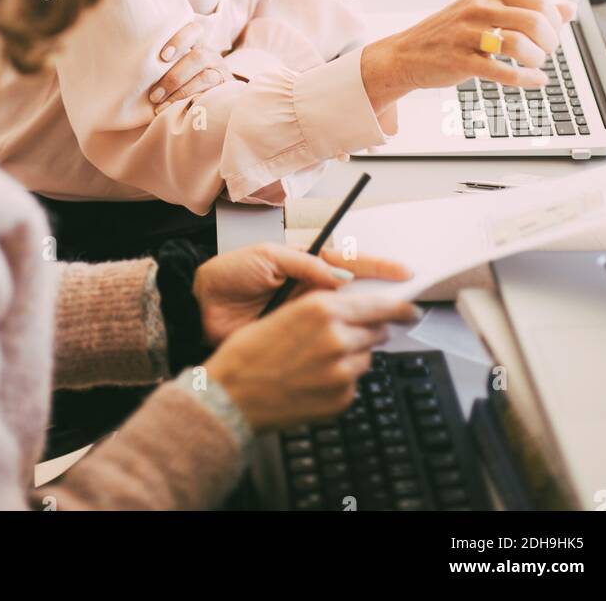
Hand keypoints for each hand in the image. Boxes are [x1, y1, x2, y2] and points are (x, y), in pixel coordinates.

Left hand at [149, 19, 229, 113]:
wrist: (209, 103)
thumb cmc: (177, 82)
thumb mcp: (171, 67)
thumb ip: (160, 63)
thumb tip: (129, 67)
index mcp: (195, 44)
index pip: (193, 30)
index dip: (180, 40)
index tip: (163, 56)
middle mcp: (210, 55)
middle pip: (199, 56)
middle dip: (174, 77)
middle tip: (154, 95)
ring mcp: (220, 72)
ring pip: (205, 77)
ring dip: (181, 93)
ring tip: (161, 108)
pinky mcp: (226, 90)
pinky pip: (212, 96)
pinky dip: (194, 104)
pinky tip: (179, 112)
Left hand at [193, 242, 411, 343]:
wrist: (199, 306)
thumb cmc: (228, 275)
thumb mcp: (265, 257)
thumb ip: (302, 264)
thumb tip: (339, 275)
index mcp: (304, 263)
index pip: (348, 262)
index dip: (376, 267)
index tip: (401, 272)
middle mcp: (310, 289)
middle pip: (354, 292)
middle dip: (382, 297)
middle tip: (406, 304)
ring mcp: (305, 316)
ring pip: (345, 319)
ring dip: (367, 322)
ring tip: (390, 325)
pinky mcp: (296, 338)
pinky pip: (325, 341)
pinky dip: (342, 345)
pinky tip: (358, 348)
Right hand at [204, 287, 417, 431]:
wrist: (231, 396)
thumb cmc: (248, 352)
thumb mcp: (285, 313)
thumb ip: (323, 310)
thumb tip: (353, 311)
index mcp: (322, 309)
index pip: (379, 305)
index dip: (400, 307)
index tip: (411, 309)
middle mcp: (337, 338)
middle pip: (376, 332)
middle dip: (368, 332)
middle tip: (346, 336)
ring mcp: (341, 372)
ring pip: (365, 358)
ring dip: (351, 356)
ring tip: (317, 361)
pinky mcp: (340, 399)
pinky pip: (352, 384)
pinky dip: (340, 381)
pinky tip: (312, 380)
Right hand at [361, 0, 576, 112]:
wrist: (406, 53)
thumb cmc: (451, 33)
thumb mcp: (488, 11)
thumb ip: (529, 9)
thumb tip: (569, 8)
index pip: (539, 0)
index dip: (555, 21)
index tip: (551, 35)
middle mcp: (477, 7)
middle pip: (534, 21)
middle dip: (550, 42)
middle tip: (545, 52)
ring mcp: (466, 34)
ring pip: (519, 45)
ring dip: (537, 60)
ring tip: (534, 65)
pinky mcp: (459, 61)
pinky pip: (502, 72)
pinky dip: (525, 79)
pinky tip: (534, 80)